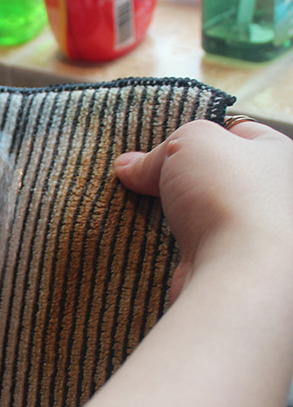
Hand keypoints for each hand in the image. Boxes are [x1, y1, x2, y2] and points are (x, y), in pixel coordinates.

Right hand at [115, 119, 292, 299]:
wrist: (240, 272)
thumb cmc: (230, 198)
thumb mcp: (190, 142)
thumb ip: (159, 150)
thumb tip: (129, 166)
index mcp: (281, 156)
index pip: (235, 133)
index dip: (195, 137)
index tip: (162, 147)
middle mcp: (277, 196)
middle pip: (215, 176)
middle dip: (177, 178)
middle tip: (144, 178)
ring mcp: (255, 235)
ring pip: (203, 214)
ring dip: (173, 213)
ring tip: (142, 208)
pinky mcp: (232, 265)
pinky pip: (195, 247)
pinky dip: (172, 244)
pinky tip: (151, 239)